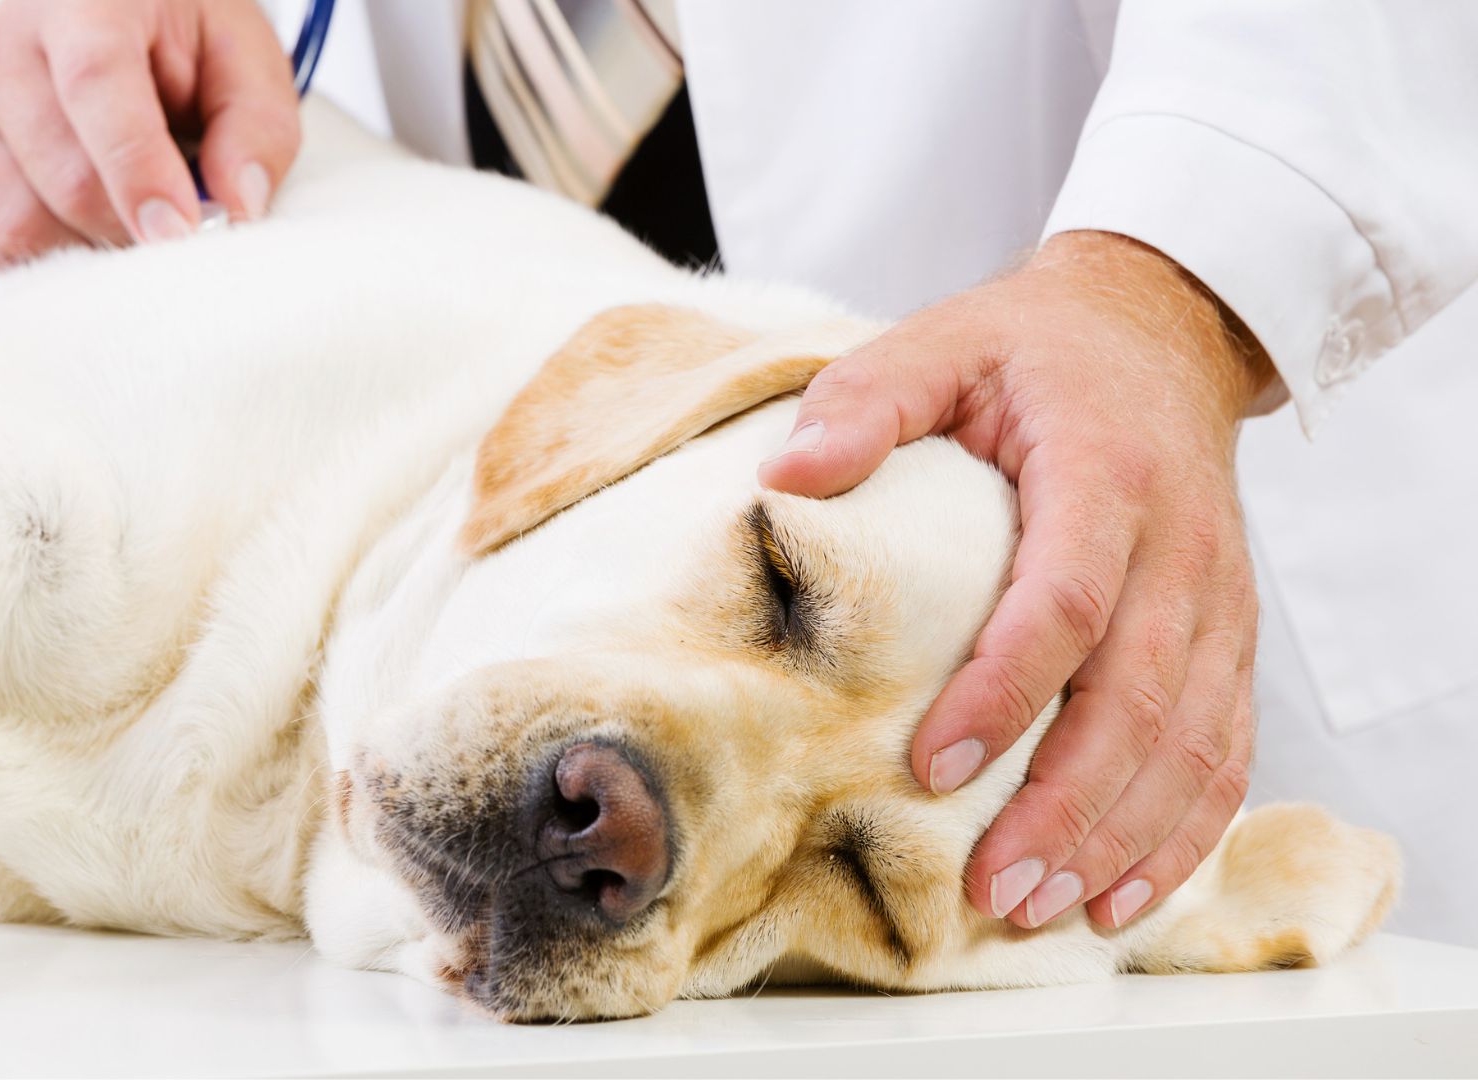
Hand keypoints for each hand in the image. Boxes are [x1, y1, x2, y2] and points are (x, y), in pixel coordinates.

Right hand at [0, 0, 299, 284]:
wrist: (107, 16)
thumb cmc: (179, 44)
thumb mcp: (242, 62)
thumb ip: (256, 130)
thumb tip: (238, 209)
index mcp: (82, 2)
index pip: (95, 86)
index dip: (137, 170)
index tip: (179, 232)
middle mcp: (1, 49)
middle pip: (59, 176)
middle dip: (127, 228)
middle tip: (170, 237)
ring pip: (11, 223)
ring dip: (78, 254)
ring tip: (120, 232)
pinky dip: (6, 277)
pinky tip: (56, 259)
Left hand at [760, 230, 1275, 930]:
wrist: (1160, 331)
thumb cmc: (1030, 351)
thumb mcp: (939, 342)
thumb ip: (865, 399)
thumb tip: (787, 476)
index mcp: (1107, 471)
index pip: (1066, 600)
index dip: (1007, 689)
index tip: (931, 762)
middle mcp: (1180, 545)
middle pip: (1140, 697)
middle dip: (1068, 804)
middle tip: (991, 885)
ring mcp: (1219, 599)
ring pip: (1192, 742)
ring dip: (1123, 839)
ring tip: (1043, 909)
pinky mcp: (1231, 637)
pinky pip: (1225, 749)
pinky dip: (1181, 833)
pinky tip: (1120, 896)